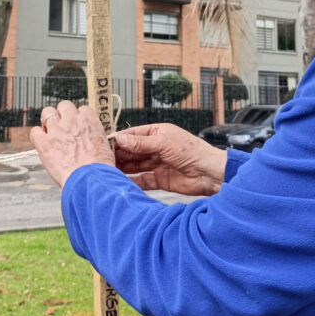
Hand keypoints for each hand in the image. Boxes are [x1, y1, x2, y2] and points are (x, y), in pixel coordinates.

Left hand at [32, 100, 117, 188]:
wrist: (91, 180)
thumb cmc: (101, 170)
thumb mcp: (106, 148)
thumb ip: (95, 138)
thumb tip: (91, 140)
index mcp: (89, 121)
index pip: (83, 109)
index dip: (79, 118)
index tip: (78, 126)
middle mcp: (72, 121)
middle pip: (64, 105)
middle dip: (63, 115)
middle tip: (63, 127)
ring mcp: (56, 130)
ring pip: (47, 113)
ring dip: (48, 121)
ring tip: (51, 133)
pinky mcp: (44, 143)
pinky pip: (35, 131)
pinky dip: (37, 136)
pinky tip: (42, 143)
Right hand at [110, 121, 229, 197]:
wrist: (210, 174)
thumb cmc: (192, 151)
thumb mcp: (164, 143)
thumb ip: (141, 143)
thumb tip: (120, 139)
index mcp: (156, 133)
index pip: (133, 135)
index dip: (119, 140)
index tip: (104, 144)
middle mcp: (155, 148)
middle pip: (132, 151)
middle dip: (119, 155)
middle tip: (104, 159)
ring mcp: (157, 164)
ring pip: (136, 166)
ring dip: (124, 168)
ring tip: (109, 170)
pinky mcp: (160, 180)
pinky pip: (143, 180)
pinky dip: (133, 181)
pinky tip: (122, 182)